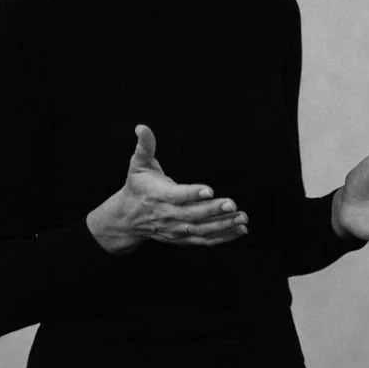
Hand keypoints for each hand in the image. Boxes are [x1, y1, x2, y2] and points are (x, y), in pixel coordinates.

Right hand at [86, 125, 248, 254]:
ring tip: (243, 218)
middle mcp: (167, 214)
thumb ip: (144, 146)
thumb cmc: (137, 187)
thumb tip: (142, 127)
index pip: (176, 195)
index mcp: (158, 195)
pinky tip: (240, 230)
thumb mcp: (138, 165)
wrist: (126, 219)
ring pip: (201, 229)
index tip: (209, 190)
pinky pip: (204, 240)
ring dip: (223, 225)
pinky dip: (222, 237)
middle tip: (232, 203)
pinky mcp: (181, 238)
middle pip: (192, 214)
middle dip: (213, 210)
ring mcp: (174, 229)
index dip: (192, 193)